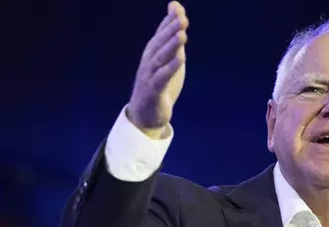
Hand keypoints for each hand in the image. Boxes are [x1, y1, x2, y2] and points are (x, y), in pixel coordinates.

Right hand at [127, 1, 188, 138]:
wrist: (146, 114)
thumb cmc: (158, 83)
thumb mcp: (169, 58)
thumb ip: (174, 38)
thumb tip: (180, 15)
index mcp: (153, 52)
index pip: (161, 33)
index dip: (169, 20)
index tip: (178, 8)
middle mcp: (149, 61)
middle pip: (160, 43)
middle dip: (171, 30)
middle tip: (182, 18)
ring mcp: (149, 75)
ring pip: (160, 58)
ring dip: (171, 46)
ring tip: (182, 35)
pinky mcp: (153, 90)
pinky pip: (162, 77)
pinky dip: (170, 68)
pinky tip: (180, 60)